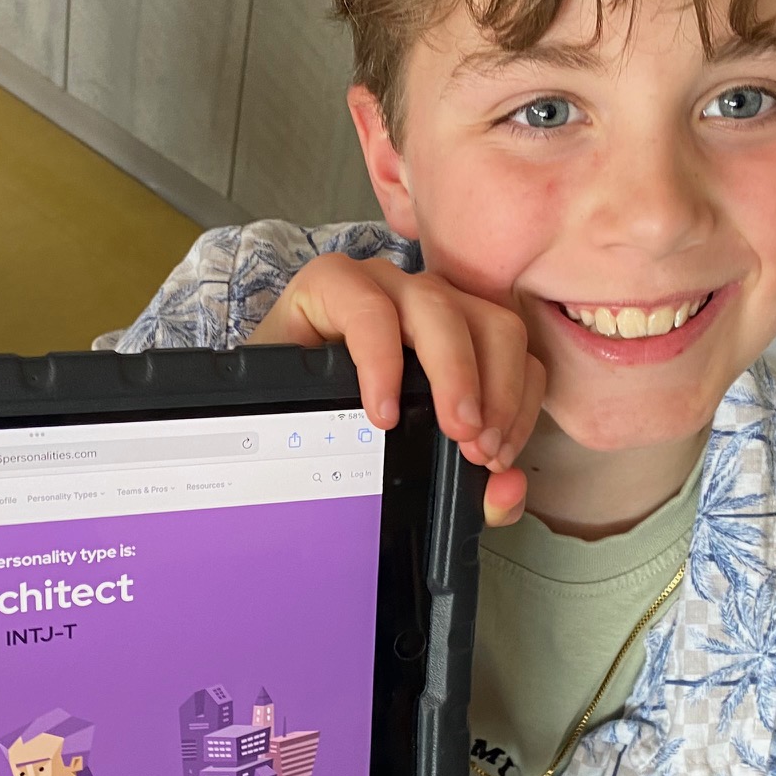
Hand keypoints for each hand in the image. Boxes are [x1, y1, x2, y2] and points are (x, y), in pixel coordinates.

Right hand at [252, 254, 544, 524]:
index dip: (518, 403)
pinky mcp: (330, 284)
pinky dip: (382, 363)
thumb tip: (509, 492)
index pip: (515, 353)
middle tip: (478, 448)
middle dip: (498, 392)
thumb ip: (471, 485)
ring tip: (449, 431)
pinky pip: (369, 309)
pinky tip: (382, 411)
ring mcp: (381, 286)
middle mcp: (426, 302)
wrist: (257, 416)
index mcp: (458, 334)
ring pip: (442, 308)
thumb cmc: (337, 429)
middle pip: (494, 325)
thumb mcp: (410, 464)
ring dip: (455, 376)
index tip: (497, 456)